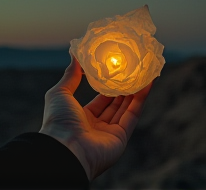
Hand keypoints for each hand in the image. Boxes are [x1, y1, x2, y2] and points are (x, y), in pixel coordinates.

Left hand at [39, 50, 152, 180]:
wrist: (64, 149)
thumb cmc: (58, 121)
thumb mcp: (60, 93)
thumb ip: (70, 75)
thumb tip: (74, 55)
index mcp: (83, 117)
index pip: (100, 100)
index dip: (109, 87)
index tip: (117, 73)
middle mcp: (98, 126)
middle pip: (116, 104)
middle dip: (125, 88)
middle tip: (133, 72)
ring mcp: (110, 132)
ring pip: (127, 108)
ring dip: (136, 92)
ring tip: (143, 74)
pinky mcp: (121, 137)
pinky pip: (133, 115)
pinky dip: (140, 100)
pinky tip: (146, 84)